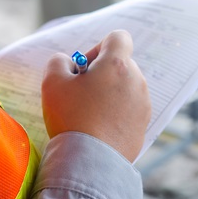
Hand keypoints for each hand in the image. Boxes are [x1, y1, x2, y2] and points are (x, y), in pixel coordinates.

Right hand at [41, 30, 150, 161]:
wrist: (90, 161)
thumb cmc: (71, 117)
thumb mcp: (53, 82)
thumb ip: (58, 61)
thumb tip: (69, 63)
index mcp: (117, 65)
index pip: (118, 37)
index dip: (100, 46)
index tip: (86, 67)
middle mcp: (136, 81)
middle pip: (121, 64)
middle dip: (102, 72)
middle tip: (83, 91)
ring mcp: (143, 103)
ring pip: (125, 86)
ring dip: (109, 91)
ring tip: (90, 111)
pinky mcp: (143, 123)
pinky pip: (129, 107)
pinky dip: (116, 110)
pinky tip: (100, 125)